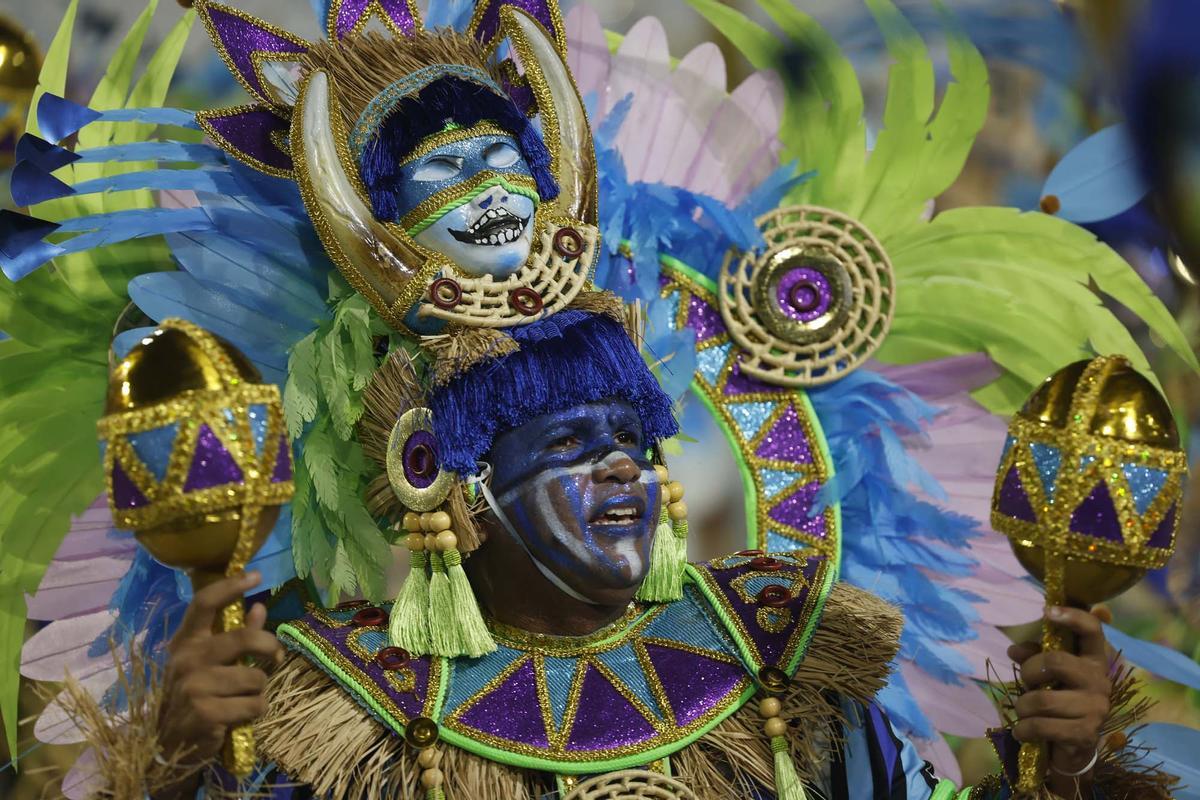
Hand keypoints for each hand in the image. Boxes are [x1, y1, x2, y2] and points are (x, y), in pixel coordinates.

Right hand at [158, 572, 282, 766]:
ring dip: (259, 690)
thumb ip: (235, 635)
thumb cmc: (194, 698)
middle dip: (270, 648)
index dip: (231, 586)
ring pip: (256, 677)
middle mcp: (186, 659)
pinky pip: (254, 705)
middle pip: (245, 639)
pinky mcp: (205, 712)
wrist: (169, 746)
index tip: (256, 576)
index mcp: (185, 643)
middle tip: (276, 658)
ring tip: (244, 698)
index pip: (204, 603)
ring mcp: (193, 686)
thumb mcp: (208, 664)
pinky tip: (239, 717)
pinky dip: (256, 711)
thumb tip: (259, 607)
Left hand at [1007, 606, 1111, 788]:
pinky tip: (1022, 731)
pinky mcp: (1085, 734)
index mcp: (1092, 661)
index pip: (1092, 630)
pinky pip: (1042, 726)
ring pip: (1042, 699)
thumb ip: (1032, 657)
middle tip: (1026, 683)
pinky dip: (1024, 729)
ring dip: (1022, 706)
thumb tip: (1014, 650)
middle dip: (1028, 672)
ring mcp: (1096, 709)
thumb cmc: (1058, 701)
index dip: (1072, 616)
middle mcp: (1100, 682)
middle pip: (1055, 661)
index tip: (1047, 611)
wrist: (1073, 748)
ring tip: (1024, 712)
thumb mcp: (1045, 675)